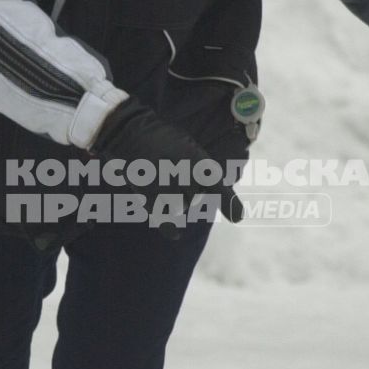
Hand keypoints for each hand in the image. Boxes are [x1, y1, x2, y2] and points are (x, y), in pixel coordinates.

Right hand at [91, 98, 242, 224]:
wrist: (131, 134)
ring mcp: (166, 188)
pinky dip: (170, 229)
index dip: (229, 202)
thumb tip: (215, 193)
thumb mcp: (190, 148)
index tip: (237, 217)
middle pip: (196, 199)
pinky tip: (176, 234)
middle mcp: (183, 176)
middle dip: (189, 190)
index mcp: (197, 161)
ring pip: (181, 208)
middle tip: (173, 171)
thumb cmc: (164, 141)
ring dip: (175, 200)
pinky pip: (165, 221)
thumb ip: (204, 171)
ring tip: (162, 179)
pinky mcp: (149, 198)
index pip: (216, 185)